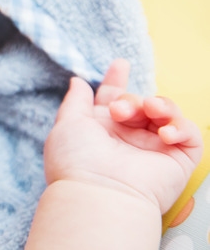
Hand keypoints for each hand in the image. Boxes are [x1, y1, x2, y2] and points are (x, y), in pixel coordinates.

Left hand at [44, 59, 202, 213]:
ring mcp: (153, 149)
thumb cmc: (76, 161)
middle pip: (139, 103)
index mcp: (101, 130)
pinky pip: (189, 135)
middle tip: (120, 110)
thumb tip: (77, 81)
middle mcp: (127, 139)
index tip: (120, 64)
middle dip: (131, 99)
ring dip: (160, 105)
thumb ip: (75, 100)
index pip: (114, 99)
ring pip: (166, 114)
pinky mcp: (176, 160)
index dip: (117, 80)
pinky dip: (180, 126)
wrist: (98, 193)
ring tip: (149, 110)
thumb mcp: (67, 123)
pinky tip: (164, 132)